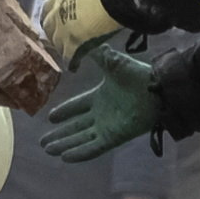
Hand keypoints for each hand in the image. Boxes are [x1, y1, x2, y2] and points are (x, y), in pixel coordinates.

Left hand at [32, 0, 117, 64]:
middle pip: (48, 29)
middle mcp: (55, 15)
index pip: (47, 11)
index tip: (57, 22)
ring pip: (57, 45)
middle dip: (54, 34)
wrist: (109, 0)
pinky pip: (69, 58)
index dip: (52, 18)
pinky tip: (74, 66)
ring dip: (62, 48)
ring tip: (68, 53)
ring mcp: (62, 32)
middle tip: (61, 39)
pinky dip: (72, 62)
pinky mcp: (72, 46)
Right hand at [37, 39, 165, 165]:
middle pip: (76, 127)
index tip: (50, 117)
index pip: (77, 106)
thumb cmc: (136, 74)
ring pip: (81, 139)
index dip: (64, 112)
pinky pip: (93, 148)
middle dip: (60, 134)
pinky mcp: (114, 138)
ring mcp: (107, 127)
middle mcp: (101, 114)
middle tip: (43, 142)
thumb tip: (77, 41)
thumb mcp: (111, 61)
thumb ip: (95, 54)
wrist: (157, 89)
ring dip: (65, 144)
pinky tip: (65, 157)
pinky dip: (80, 153)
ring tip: (48, 150)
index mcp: (100, 96)